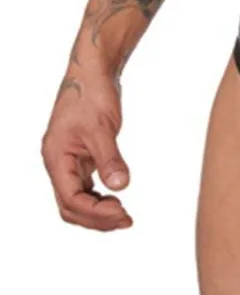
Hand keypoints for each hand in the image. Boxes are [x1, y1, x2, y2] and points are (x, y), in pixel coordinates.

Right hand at [42, 67, 131, 230]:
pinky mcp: (81, 158)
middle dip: (97, 218)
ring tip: (125, 216)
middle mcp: (59, 164)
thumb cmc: (91, 95)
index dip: (96, 211)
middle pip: (70, 206)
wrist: (92, 75)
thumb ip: (110, 159)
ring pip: (77, 200)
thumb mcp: (102, 128)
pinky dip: (100, 199)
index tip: (123, 212)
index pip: (71, 198)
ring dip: (99, 212)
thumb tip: (121, 187)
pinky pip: (86, 188)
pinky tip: (117, 200)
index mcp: (56, 158)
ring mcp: (69, 162)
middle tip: (127, 220)